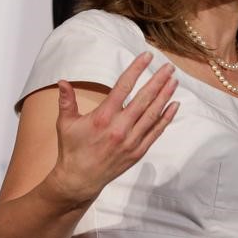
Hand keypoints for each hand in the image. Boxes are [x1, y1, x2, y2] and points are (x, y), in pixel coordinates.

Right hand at [48, 52, 179, 204]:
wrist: (80, 180)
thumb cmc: (72, 149)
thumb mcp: (65, 123)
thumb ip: (66, 101)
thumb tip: (62, 81)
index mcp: (103, 117)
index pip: (123, 86)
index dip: (136, 69)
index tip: (147, 57)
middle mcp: (120, 127)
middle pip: (144, 98)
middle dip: (158, 80)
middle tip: (168, 67)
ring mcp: (131, 140)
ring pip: (153, 113)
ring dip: (165, 96)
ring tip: (174, 81)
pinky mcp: (138, 151)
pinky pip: (156, 131)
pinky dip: (166, 118)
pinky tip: (174, 105)